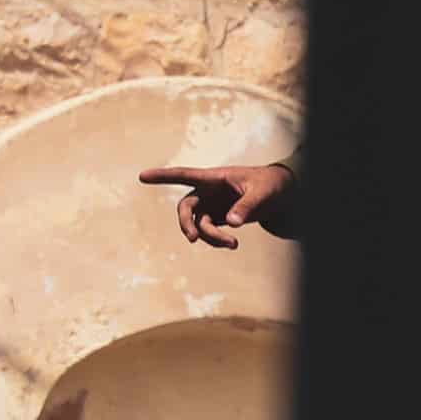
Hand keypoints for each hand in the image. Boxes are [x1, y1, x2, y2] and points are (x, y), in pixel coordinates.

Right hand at [138, 163, 293, 248]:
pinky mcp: (217, 218)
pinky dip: (216, 240)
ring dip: (210, 237)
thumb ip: (248, 206)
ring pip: (198, 225)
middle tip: (192, 238)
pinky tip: (231, 244)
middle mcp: (208, 191)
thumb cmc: (269, 185)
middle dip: (186, 223)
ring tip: (233, 244)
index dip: (163, 176)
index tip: (142, 176)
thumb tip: (231, 223)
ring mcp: (211, 206)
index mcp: (214, 178)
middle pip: (186, 208)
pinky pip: (207, 232)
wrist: (279, 194)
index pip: (185, 175)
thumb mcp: (263, 193)